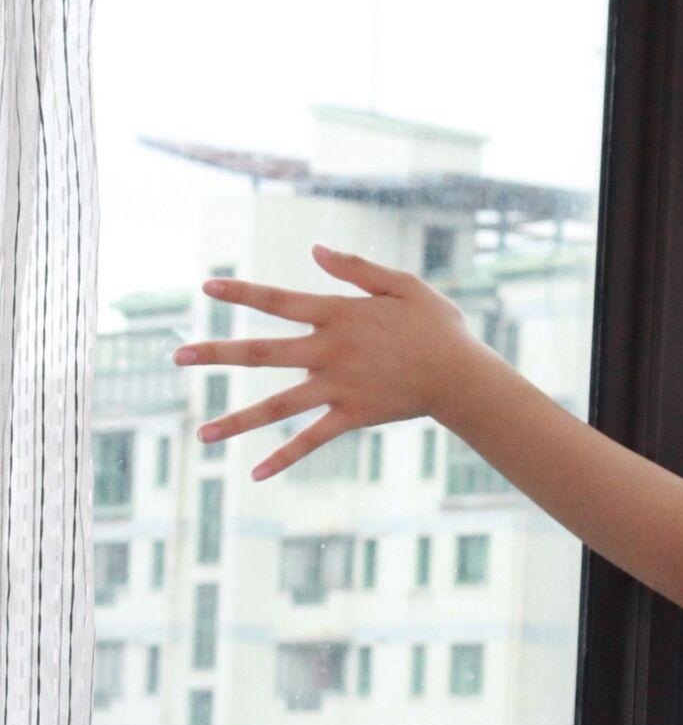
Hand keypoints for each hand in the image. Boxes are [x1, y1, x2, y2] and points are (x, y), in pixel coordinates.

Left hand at [170, 243, 484, 480]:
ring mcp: (337, 387)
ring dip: (236, 419)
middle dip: (217, 353)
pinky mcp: (351, 417)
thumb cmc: (436, 326)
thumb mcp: (401, 284)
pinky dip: (284, 457)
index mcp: (337, 314)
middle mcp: (328, 351)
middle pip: (261, 352)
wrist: (462, 376)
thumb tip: (315, 251)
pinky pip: (311, 439)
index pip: (277, 301)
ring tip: (200, 433)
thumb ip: (356, 268)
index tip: (205, 289)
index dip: (240, 293)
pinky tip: (255, 474)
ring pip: (277, 404)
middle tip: (177, 357)